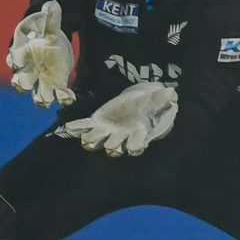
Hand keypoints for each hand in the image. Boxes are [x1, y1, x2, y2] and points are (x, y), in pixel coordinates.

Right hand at [7, 0, 75, 106]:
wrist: (55, 45)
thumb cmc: (45, 36)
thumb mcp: (51, 27)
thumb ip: (51, 19)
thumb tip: (52, 4)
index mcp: (22, 54)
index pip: (13, 59)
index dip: (14, 62)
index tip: (17, 62)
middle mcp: (28, 70)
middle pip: (20, 82)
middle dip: (21, 85)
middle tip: (26, 84)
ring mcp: (41, 80)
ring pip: (36, 94)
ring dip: (41, 99)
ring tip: (48, 100)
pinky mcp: (56, 85)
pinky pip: (57, 95)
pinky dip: (63, 97)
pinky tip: (70, 96)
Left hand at [57, 81, 176, 156]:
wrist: (138, 102)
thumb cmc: (150, 104)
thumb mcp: (158, 100)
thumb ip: (162, 99)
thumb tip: (171, 92)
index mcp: (137, 135)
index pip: (135, 147)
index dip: (135, 147)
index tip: (136, 144)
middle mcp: (120, 137)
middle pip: (112, 148)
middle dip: (111, 146)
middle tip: (112, 142)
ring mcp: (105, 131)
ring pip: (94, 142)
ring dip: (90, 140)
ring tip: (87, 136)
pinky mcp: (95, 122)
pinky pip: (82, 127)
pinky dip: (75, 128)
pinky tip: (68, 126)